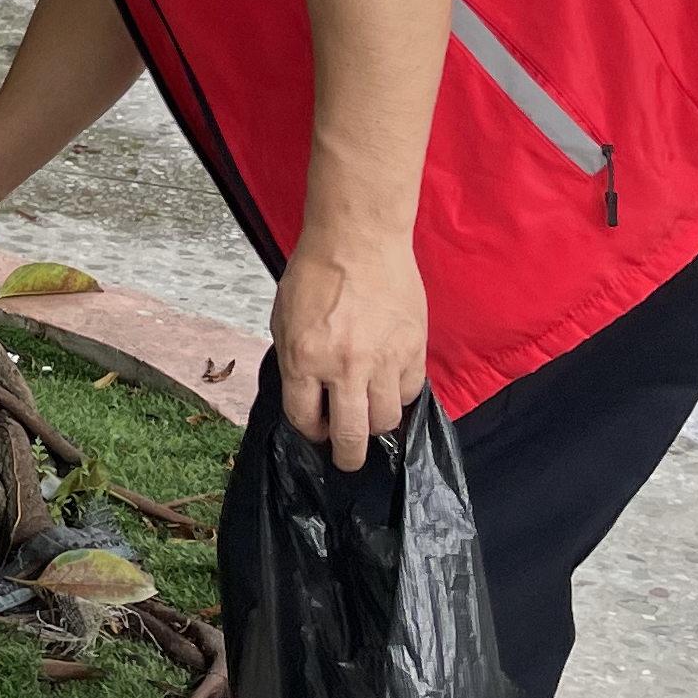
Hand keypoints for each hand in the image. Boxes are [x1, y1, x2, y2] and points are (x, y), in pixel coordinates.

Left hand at [268, 233, 430, 468]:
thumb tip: (307, 398)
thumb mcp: (283, 319)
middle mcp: (343, 366)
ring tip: (369, 413)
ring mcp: (382, 360)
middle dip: (347, 457)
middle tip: (348, 459)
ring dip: (375, 424)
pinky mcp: (413, 350)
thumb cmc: (315, 272)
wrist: (358, 239)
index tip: (315, 432)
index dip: (309, 432)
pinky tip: (388, 384)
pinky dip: (398, 396)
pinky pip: (409, 393)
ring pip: (385, 421)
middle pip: (350, 436)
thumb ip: (294, 362)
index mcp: (303, 358)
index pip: (304, 419)